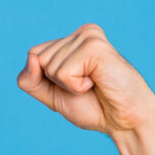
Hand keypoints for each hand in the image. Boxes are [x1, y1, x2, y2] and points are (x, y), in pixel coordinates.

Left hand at [16, 23, 154, 134]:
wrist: (124, 121)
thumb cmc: (93, 107)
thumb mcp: (51, 95)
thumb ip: (31, 79)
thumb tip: (31, 57)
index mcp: (72, 40)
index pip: (33, 56)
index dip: (45, 80)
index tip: (73, 86)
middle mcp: (82, 33)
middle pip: (38, 59)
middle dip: (56, 83)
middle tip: (86, 87)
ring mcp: (89, 37)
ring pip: (49, 66)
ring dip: (68, 86)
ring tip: (93, 84)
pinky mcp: (96, 47)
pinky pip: (63, 72)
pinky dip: (76, 87)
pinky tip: (97, 83)